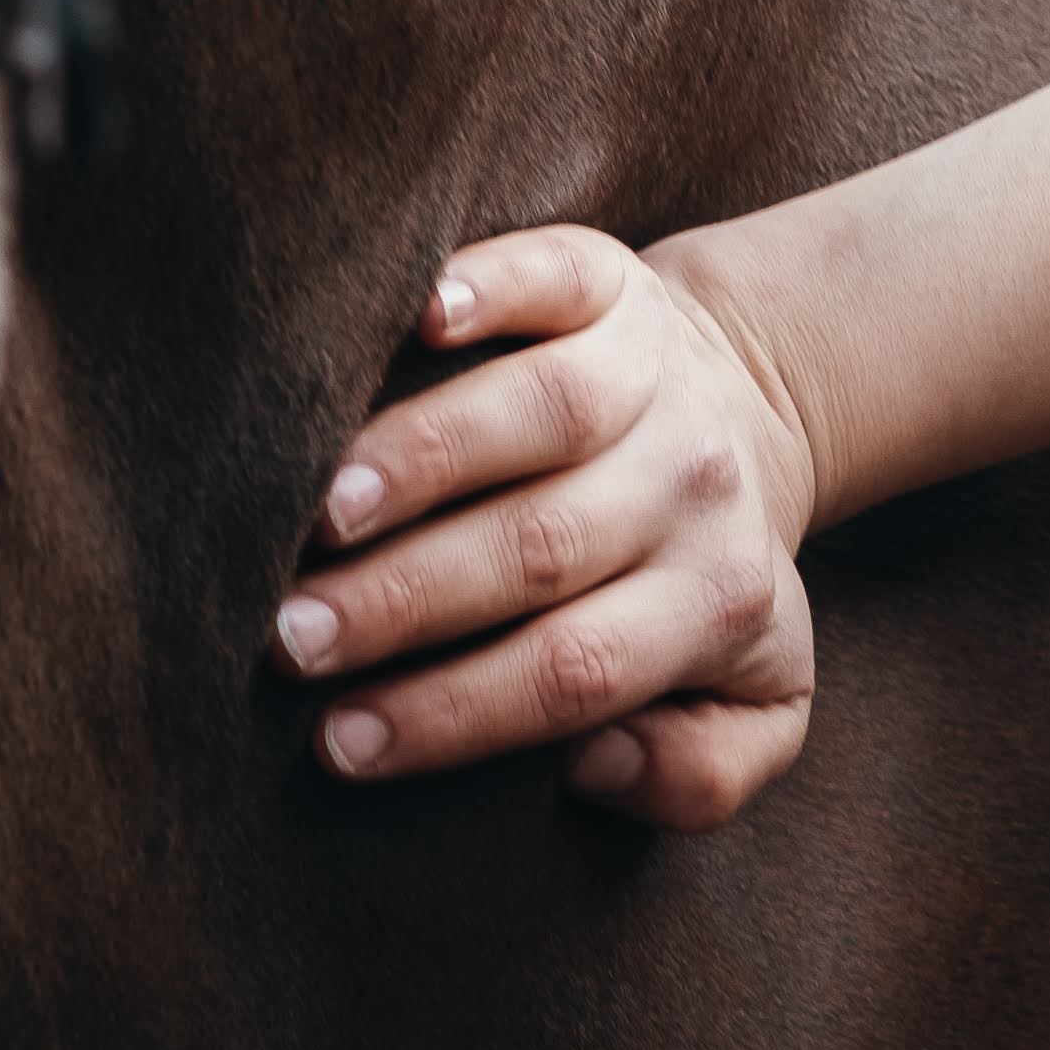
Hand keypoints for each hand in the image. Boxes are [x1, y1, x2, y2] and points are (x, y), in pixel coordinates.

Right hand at [271, 229, 819, 827]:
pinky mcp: (611, 284)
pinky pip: (555, 275)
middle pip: (540, 548)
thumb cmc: (705, 581)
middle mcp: (690, 484)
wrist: (751, 406)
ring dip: (423, 461)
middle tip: (289, 638)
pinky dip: (492, 285)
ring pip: (541, 414)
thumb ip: (701, 774)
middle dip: (404, 600)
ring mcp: (652, 374)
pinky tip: (418, 314)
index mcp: (719, 600)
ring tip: (318, 516)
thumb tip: (595, 765)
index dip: (454, 711)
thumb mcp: (759, 705)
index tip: (338, 744)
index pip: (575, 670)